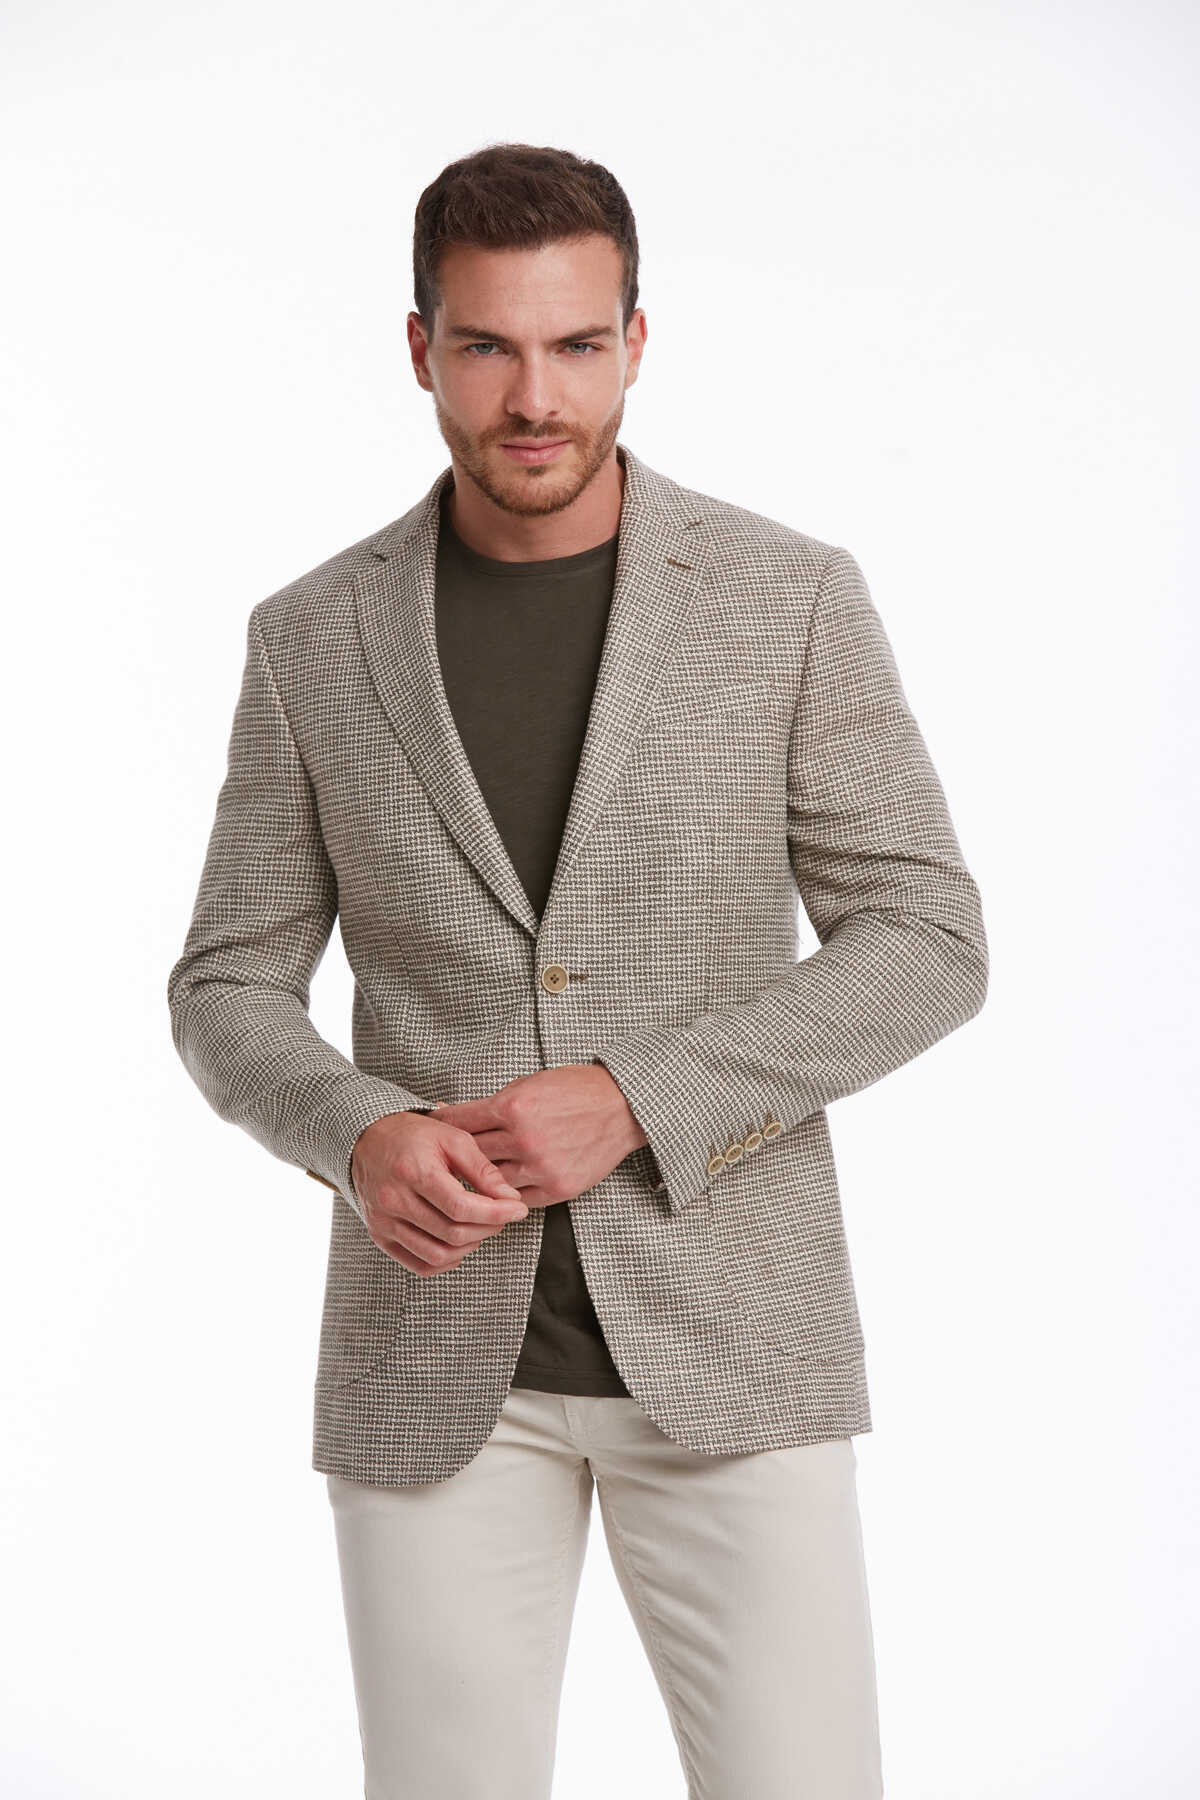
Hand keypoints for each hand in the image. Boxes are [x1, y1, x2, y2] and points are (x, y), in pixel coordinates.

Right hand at [351, 1110, 528, 1276]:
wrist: (368, 1139)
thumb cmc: (414, 1136)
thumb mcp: (453, 1139)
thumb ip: (482, 1170)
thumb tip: (511, 1199)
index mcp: (412, 1171)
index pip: (461, 1207)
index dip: (496, 1213)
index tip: (517, 1209)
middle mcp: (392, 1200)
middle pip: (452, 1233)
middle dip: (488, 1227)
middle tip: (502, 1214)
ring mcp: (383, 1222)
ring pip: (438, 1255)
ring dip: (470, 1245)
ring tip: (481, 1226)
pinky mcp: (380, 1236)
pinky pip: (420, 1265)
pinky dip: (447, 1260)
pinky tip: (458, 1241)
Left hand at [429, 1064, 646, 1209]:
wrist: (623, 1107)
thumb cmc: (576, 1089)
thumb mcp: (530, 1083)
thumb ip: (494, 1104)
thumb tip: (454, 1114)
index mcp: (513, 1106)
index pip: (460, 1121)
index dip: (441, 1125)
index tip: (429, 1129)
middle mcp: (524, 1139)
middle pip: (471, 1154)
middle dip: (453, 1155)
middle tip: (437, 1160)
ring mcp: (541, 1167)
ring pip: (490, 1181)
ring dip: (476, 1180)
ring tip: (462, 1179)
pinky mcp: (557, 1188)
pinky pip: (517, 1197)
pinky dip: (506, 1192)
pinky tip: (497, 1188)